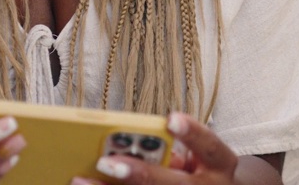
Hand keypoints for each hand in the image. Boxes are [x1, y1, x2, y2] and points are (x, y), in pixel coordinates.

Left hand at [71, 112, 277, 184]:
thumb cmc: (200, 171)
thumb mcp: (198, 158)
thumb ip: (171, 149)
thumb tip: (120, 140)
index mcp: (218, 165)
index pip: (211, 147)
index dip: (192, 134)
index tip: (171, 119)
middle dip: (139, 175)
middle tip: (106, 161)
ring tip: (80, 179)